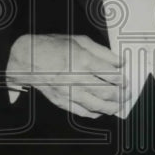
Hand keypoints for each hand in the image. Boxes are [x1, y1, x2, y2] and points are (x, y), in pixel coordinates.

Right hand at [5, 33, 128, 117]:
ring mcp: (69, 92)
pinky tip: (100, 111)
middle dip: (120, 94)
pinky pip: (81, 111)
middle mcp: (77, 78)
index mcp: (83, 60)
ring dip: (111, 107)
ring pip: (96, 105)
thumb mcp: (79, 41)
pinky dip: (94, 113)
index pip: (110, 74)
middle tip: (127, 93)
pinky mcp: (62, 101)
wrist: (27, 58)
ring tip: (118, 105)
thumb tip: (119, 61)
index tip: (126, 80)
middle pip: (106, 91)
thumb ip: (101, 51)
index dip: (122, 79)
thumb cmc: (53, 46)